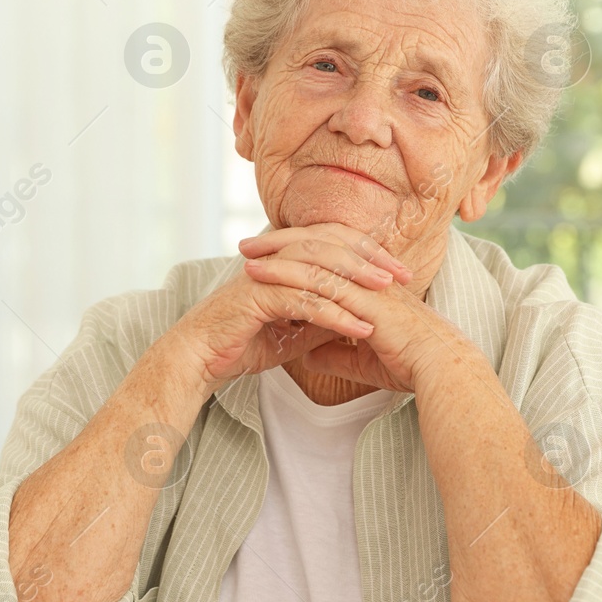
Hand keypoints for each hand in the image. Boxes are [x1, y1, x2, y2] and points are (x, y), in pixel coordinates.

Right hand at [161, 225, 408, 395]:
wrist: (200, 358)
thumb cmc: (242, 341)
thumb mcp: (293, 329)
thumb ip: (320, 317)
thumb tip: (356, 317)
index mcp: (283, 258)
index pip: (332, 242)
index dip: (367, 252)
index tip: (398, 270)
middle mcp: (274, 258)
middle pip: (330, 245)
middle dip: (369, 259)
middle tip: (401, 276)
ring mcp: (264, 275)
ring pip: (318, 267)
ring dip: (356, 281)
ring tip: (387, 296)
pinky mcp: (256, 298)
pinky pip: (303, 301)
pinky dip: (335, 314)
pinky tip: (359, 328)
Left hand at [238, 222, 468, 392]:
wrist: (438, 370)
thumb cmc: (410, 365)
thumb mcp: (364, 361)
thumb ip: (336, 354)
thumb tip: (309, 357)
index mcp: (369, 283)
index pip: (329, 255)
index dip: (299, 250)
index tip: (268, 254)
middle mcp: (366, 275)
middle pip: (318, 244)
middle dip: (281, 241)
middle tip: (248, 243)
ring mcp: (364, 282)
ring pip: (314, 257)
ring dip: (276, 253)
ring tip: (244, 253)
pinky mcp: (361, 297)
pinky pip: (316, 279)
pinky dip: (284, 273)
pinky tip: (259, 275)